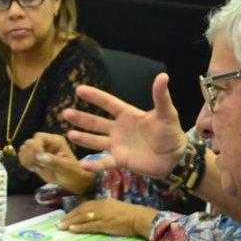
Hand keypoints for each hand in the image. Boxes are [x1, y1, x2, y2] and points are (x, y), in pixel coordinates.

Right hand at [18, 132, 93, 194]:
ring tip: (37, 168)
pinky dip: (25, 163)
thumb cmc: (72, 172)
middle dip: (30, 155)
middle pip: (29, 142)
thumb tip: (40, 156)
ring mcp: (39, 150)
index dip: (36, 147)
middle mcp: (46, 143)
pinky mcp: (34, 157)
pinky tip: (33, 169)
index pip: (39, 137)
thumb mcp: (66, 167)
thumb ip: (54, 161)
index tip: (38, 159)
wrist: (70, 180)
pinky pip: (22, 156)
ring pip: (24, 148)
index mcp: (55, 141)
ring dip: (27, 159)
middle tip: (38, 166)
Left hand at [58, 199, 157, 238]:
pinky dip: (80, 227)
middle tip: (59, 222)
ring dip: (71, 222)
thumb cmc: (129, 214)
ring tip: (62, 226)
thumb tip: (92, 215)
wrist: (140, 218)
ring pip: (83, 218)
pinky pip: (90, 226)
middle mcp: (101, 207)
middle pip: (81, 211)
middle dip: (69, 217)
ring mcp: (102, 215)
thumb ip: (103, 210)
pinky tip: (72, 229)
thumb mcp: (114, 208)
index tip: (67, 216)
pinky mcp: (105, 224)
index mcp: (103, 202)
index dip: (74, 211)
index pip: (85, 205)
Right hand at [60, 73, 186, 178]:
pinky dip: (94, 164)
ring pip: (96, 141)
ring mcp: (118, 145)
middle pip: (96, 122)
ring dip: (83, 138)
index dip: (95, 97)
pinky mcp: (120, 160)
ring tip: (69, 134)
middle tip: (65, 113)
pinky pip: (105, 162)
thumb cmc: (171, 133)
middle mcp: (119, 129)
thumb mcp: (167, 114)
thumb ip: (161, 97)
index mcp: (128, 115)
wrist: (175, 158)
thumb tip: (162, 75)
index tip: (79, 89)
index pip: (108, 103)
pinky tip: (82, 164)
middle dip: (81, 118)